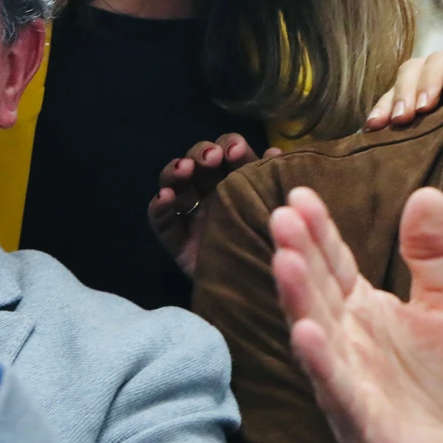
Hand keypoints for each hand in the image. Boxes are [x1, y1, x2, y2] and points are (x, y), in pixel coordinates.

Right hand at [149, 133, 281, 275]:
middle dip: (202, 154)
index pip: (231, 154)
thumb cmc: (283, 249)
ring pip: (177, 186)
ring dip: (176, 173)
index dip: (230, 146)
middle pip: (200, 164)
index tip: (236, 150)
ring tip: (183, 170)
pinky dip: (159, 208)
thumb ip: (277, 182)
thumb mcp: (283, 212)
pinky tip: (164, 199)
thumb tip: (275, 152)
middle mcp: (218, 196)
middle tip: (210, 158)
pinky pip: (163, 223)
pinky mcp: (181, 245)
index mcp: (246, 183)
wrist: (270, 296)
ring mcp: (197, 219)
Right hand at [272, 186, 442, 442]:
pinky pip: (340, 397)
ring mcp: (353, 390)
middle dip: (298, 256)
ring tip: (284, 261)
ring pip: (318, 342)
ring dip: (298, 303)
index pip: (336, 265)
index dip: (318, 232)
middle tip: (280, 215)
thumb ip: (432, 257)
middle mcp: (349, 348)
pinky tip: (306, 335)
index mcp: (366, 315)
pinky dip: (323, 367)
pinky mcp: (367, 433)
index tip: (298, 193)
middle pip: (317, 295)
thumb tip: (427, 193)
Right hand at [364, 48, 442, 130]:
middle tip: (401, 118)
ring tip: (377, 125)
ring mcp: (423, 84)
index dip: (429, 81)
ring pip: (398, 84)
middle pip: (413, 69)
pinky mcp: (412, 103)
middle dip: (404, 93)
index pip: (441, 61)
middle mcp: (440, 68)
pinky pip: (390, 103)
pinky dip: (381, 113)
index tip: (424, 107)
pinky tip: (371, 128)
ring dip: (386, 103)